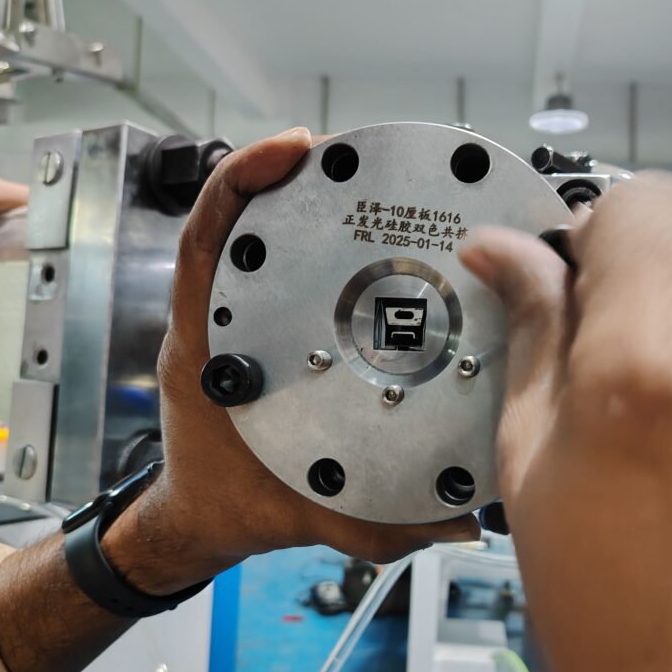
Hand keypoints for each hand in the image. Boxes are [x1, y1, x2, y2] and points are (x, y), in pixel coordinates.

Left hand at [103, 129, 477, 594]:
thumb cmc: (248, 507)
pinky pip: (272, 269)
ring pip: (251, 239)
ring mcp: (235, 324)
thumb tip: (464, 517)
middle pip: (236, 224)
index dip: (243, 183)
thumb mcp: (316, 518)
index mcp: (208, 357)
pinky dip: (303, 234)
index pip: (207, 244)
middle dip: (289, 179)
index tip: (296, 150)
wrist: (210, 519)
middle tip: (353, 158)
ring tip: (360, 176)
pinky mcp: (259, 332)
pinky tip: (361, 227)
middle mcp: (219, 327)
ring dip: (299, 199)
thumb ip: (385, 521)